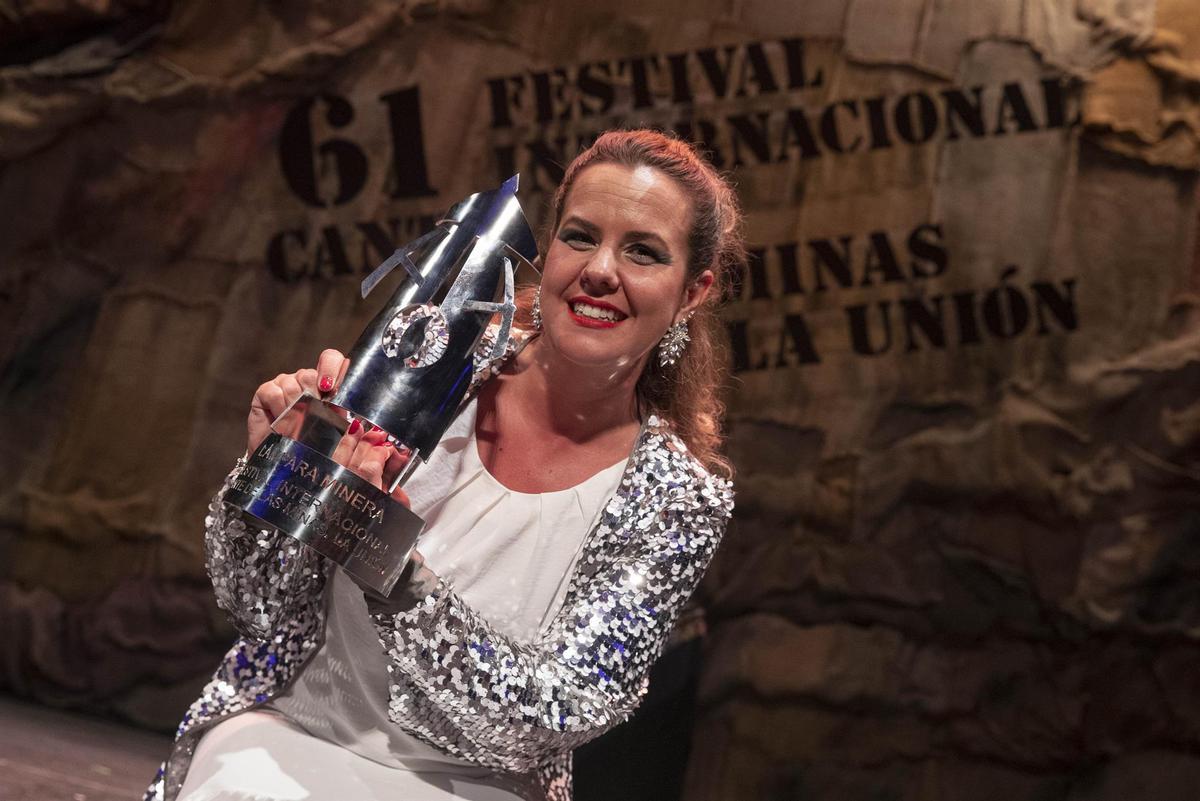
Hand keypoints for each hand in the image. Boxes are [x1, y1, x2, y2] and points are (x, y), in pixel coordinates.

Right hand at [246, 349, 410, 507]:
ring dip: (295, 407)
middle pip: (311, 373)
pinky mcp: (266, 393)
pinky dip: (278, 407)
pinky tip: (281, 422)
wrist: (283, 467)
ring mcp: (286, 385)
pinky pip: (272, 391)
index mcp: (328, 387)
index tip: (331, 387)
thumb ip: (357, 438)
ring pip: (292, 382)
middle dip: (313, 397)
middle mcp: (307, 382)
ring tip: (297, 426)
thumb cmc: (315, 453)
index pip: (332, 359)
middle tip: (314, 416)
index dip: (332, 366)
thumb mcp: (339, 444)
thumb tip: (380, 442)